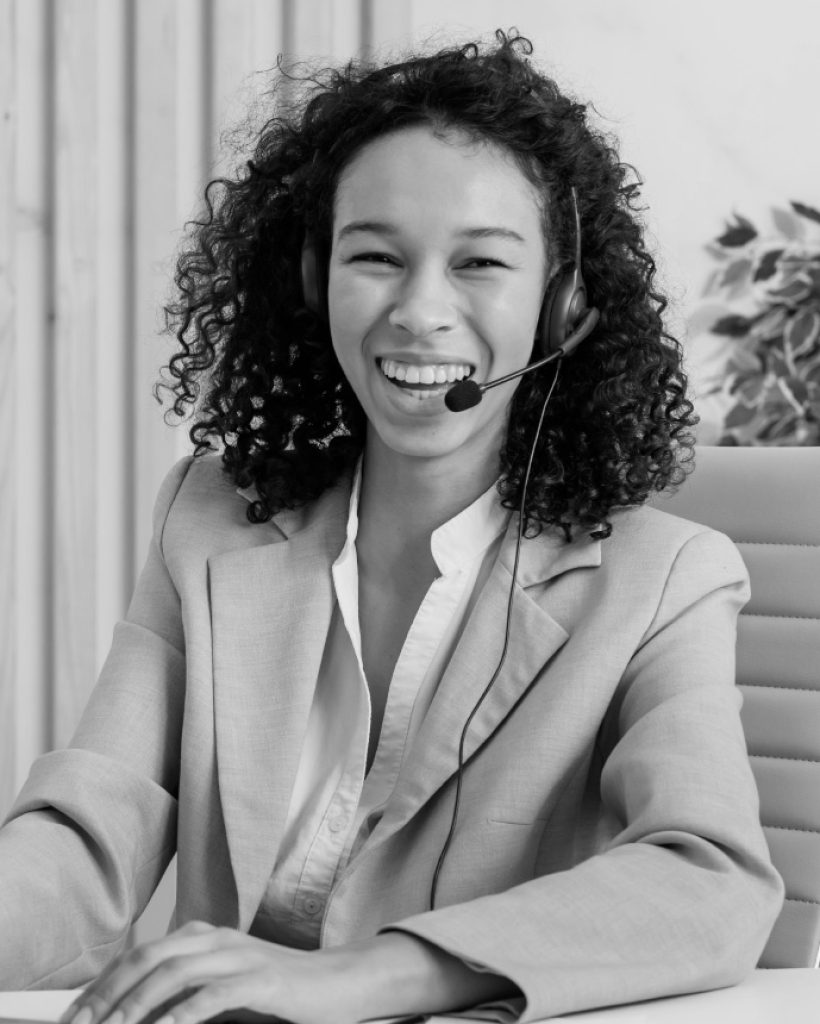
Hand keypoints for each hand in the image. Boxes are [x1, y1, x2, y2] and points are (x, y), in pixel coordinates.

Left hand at [60, 921, 363, 1023]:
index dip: (103, 984)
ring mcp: (239, 956)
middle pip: (149, 957)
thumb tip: (136, 1014)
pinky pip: (214, 994)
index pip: (140, 954)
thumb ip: (183, 996)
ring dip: (137, 1005)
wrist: (335, 984)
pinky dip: (184, 1013)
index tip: (76, 1015)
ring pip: (174, 972)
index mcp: (203, 936)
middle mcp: (217, 938)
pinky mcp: (261, 980)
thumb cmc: (276, 991)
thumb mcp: (221, 990)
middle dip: (109, 993)